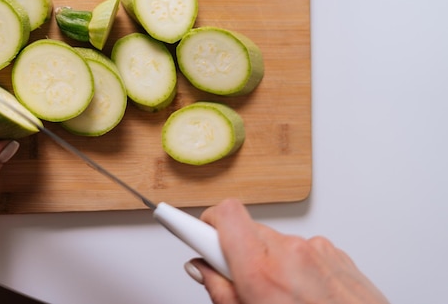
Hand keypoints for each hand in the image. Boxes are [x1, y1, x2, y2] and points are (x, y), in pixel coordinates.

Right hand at [185, 199, 389, 303]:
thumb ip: (222, 292)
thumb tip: (202, 269)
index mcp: (263, 272)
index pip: (222, 217)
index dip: (198, 222)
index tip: (177, 221)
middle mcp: (290, 252)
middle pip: (244, 229)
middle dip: (235, 248)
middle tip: (239, 276)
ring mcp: (317, 249)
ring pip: (273, 240)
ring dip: (268, 260)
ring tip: (281, 295)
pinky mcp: (336, 252)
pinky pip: (301, 248)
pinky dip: (295, 265)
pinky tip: (305, 294)